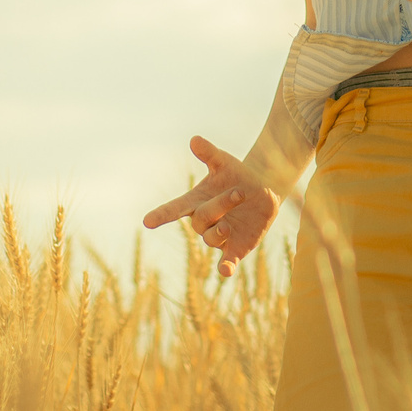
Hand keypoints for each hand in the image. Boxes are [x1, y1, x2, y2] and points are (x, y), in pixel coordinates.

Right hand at [141, 135, 282, 277]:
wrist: (264, 190)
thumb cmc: (237, 175)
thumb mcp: (224, 163)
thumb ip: (209, 153)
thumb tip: (194, 139)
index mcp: (196, 202)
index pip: (174, 209)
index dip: (162, 214)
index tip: (147, 221)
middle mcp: (205, 222)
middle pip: (201, 219)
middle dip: (218, 206)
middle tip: (237, 193)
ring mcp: (219, 237)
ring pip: (211, 239)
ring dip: (222, 230)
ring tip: (233, 220)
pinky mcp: (235, 250)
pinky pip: (227, 262)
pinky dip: (225, 268)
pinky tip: (226, 271)